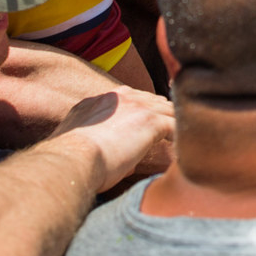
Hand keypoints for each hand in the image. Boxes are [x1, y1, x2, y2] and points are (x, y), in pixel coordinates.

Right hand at [51, 90, 175, 192]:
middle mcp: (121, 97)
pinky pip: (176, 126)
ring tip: (185, 143)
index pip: (133, 99)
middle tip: (174, 135)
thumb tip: (112, 152)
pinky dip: (181, 139)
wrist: (73, 159)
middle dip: (164, 116)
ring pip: (169, 110)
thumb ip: (97, 137)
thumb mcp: (78, 140)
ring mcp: (138, 106)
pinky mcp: (150, 120)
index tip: (151, 128)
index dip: (145, 114)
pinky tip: (184, 152)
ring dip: (176, 126)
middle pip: (154, 101)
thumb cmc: (71, 159)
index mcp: (102, 100)